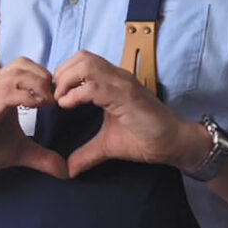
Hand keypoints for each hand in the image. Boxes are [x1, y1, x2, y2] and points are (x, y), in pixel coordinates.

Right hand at [0, 57, 67, 180]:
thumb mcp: (18, 153)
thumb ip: (42, 157)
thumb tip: (65, 171)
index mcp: (3, 93)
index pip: (28, 70)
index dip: (47, 80)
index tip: (60, 100)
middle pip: (24, 63)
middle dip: (46, 78)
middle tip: (57, 100)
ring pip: (18, 72)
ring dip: (39, 84)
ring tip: (50, 103)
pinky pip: (8, 91)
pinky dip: (28, 96)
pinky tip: (38, 108)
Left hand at [52, 51, 206, 176]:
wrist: (174, 143)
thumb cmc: (146, 138)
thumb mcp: (107, 146)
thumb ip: (86, 154)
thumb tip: (68, 170)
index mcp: (111, 82)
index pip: (80, 62)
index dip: (62, 76)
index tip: (53, 98)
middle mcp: (117, 77)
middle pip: (80, 57)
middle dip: (61, 74)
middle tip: (54, 98)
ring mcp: (123, 84)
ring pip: (86, 65)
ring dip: (66, 81)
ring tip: (61, 102)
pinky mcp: (127, 95)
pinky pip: (96, 85)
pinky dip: (76, 93)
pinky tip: (69, 106)